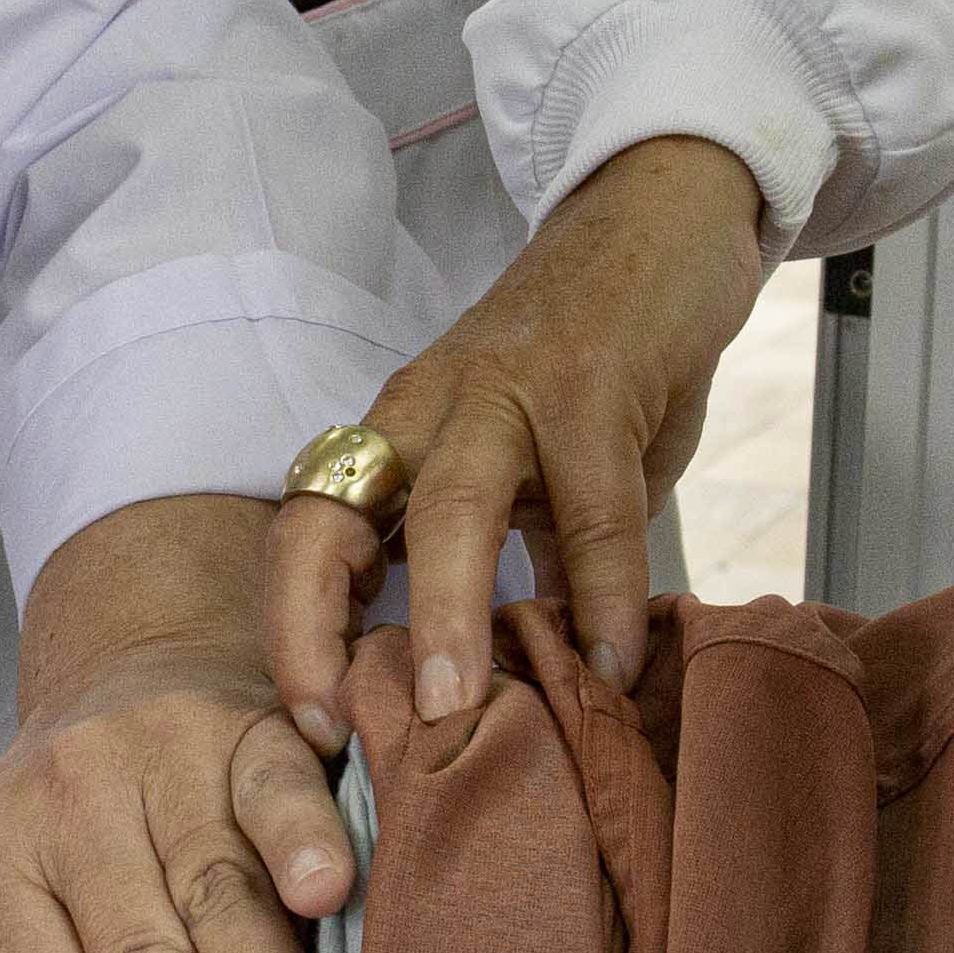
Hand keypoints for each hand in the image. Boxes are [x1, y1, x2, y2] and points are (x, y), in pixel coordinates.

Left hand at [266, 134, 766, 743]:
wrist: (659, 218)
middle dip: (322, 631)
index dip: (294, 627)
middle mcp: (429, 410)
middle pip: (338, 517)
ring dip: (446, 613)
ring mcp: (506, 390)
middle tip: (336, 733)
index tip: (307, 723)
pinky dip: (603, 591)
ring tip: (454, 712)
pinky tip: (613, 660)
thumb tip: (513, 678)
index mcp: (398, 433)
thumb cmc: (591, 360)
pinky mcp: (593, 383)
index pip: (307, 530)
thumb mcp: (528, 460)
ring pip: (455, 506)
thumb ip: (512, 551)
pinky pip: (593, 505)